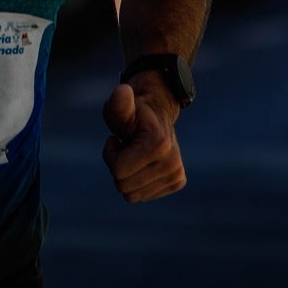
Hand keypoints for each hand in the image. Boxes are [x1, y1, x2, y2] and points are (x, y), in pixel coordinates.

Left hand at [101, 81, 186, 202]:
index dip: (110, 155)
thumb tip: (122, 91)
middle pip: (124, 187)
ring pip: (132, 195)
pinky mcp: (177, 182)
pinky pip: (142, 196)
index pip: (118, 172)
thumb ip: (118, 103)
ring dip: (127, 175)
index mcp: (159, 145)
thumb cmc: (133, 111)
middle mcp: (173, 164)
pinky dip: (137, 182)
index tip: (118, 139)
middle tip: (127, 147)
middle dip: (118, 167)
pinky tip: (143, 163)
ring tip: (135, 154)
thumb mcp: (120, 106)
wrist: (157, 112)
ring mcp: (177, 175)